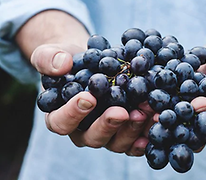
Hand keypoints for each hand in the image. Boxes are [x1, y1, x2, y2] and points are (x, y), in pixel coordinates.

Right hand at [31, 43, 154, 155]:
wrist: (92, 63)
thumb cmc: (69, 62)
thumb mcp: (52, 55)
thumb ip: (49, 59)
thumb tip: (62, 65)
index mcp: (60, 116)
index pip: (61, 122)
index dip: (73, 114)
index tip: (88, 98)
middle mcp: (83, 131)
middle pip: (92, 137)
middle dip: (108, 125)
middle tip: (121, 112)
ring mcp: (106, 134)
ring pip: (117, 142)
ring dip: (132, 129)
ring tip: (145, 111)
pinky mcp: (124, 132)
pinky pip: (135, 141)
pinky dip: (146, 134)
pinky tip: (156, 122)